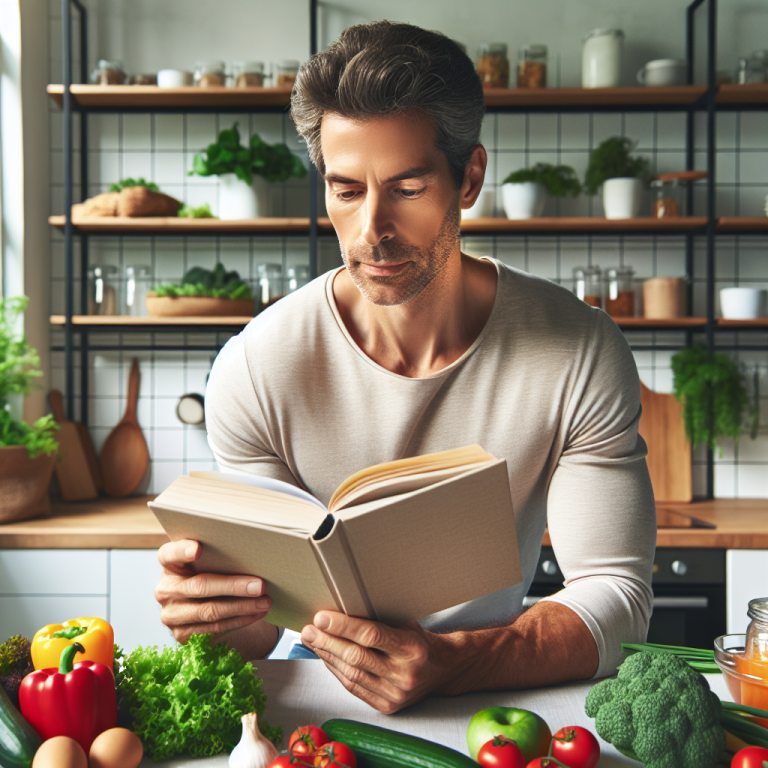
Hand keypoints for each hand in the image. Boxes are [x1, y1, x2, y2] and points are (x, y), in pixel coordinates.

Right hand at [155, 539, 271, 643]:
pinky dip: (239, 620)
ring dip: (242, 607)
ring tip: (265, 602)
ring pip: (210, 611)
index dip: (182, 550)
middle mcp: (166, 590)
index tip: (198, 548)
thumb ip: (217, 557)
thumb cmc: (208, 574)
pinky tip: (256, 614)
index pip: (169, 554)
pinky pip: (215, 628)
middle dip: (234, 586)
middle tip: (260, 585)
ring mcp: (172, 615)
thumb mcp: (205, 563)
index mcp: (169, 564)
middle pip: (200, 586)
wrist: (199, 606)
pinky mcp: (182, 635)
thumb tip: (253, 555)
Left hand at [300, 611, 457, 712]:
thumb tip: (340, 609)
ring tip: (312, 641)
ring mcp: (396, 694)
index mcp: (412, 648)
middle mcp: (404, 674)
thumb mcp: (405, 622)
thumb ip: (378, 619)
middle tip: (309, 629)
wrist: (443, 669)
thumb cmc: (420, 640)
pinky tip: (327, 658)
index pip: (371, 636)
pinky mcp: (388, 707)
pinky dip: (337, 671)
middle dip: (328, 642)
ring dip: (328, 657)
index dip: (342, 626)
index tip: (321, 617)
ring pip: (352, 675)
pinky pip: (354, 688)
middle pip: (357, 657)